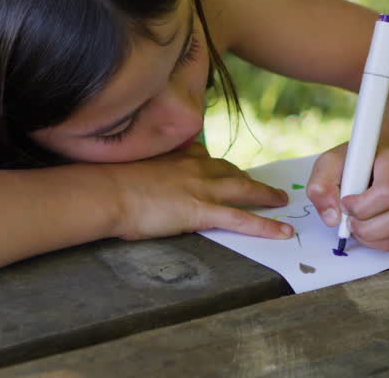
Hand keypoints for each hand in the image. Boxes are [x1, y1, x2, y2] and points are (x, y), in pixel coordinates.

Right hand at [99, 142, 292, 240]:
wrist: (107, 191)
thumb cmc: (109, 184)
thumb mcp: (133, 169)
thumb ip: (148, 172)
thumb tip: (143, 181)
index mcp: (177, 156)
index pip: (205, 157)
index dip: (217, 166)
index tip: (224, 169)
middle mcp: (195, 167)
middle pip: (231, 171)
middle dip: (249, 179)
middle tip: (264, 187)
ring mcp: (202, 188)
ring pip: (245, 190)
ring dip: (266, 196)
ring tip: (281, 202)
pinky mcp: (202, 211)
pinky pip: (242, 219)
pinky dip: (265, 226)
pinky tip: (281, 232)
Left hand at [306, 143, 388, 250]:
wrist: (376, 161)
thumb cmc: (355, 163)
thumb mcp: (331, 163)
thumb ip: (322, 185)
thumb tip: (332, 217)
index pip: (387, 192)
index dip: (362, 206)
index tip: (345, 202)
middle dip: (366, 227)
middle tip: (349, 219)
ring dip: (370, 236)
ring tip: (356, 223)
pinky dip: (376, 240)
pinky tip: (367, 226)